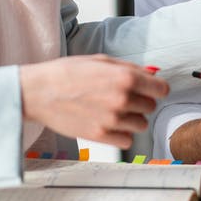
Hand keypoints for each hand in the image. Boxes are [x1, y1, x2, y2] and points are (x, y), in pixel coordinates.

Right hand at [19, 55, 167, 148]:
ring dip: (131, 118)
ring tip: (112, 111)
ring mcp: (112, 120)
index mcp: (125, 78)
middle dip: (141, 102)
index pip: (162, 89)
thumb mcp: (100, 61)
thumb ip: (129, 69)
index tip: (150, 90)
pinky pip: (127, 140)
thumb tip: (152, 75)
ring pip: (141, 124)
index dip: (156, 88)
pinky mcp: (101, 136)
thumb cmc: (66, 73)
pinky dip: (121, 134)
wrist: (38, 92)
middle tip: (122, 98)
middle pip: (151, 107)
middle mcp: (122, 99)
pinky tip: (108, 124)